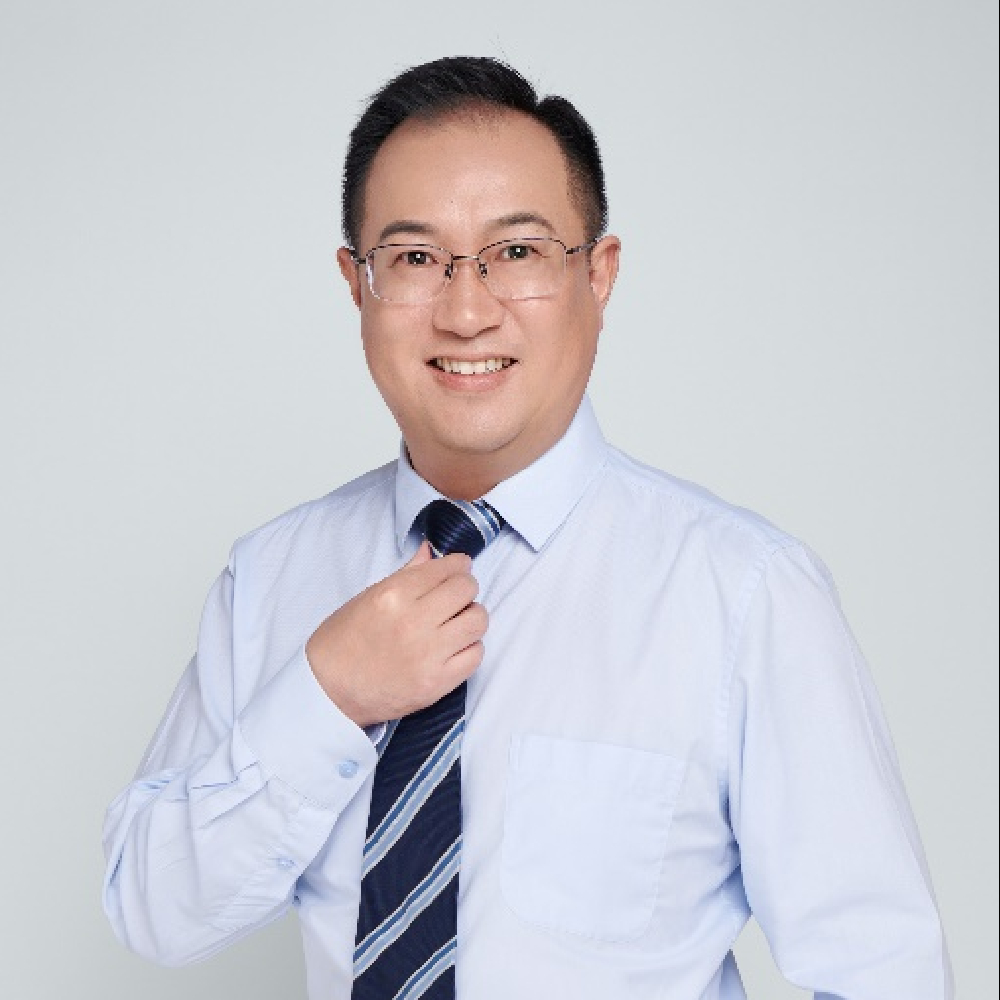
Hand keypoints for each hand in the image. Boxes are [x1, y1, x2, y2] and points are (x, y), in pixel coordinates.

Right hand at [305, 542, 486, 727]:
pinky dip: (469, 647)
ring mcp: (428, 654)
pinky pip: (475, 654)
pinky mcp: (437, 683)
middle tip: (456, 596)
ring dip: (471, 617)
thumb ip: (406, 574)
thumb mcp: (367, 598)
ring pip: (478, 621)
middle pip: (466, 590)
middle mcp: (413, 622)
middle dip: (465, 588)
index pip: (445, 569)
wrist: (328, 692)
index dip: (458, 565)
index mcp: (393, 595)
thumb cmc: (342, 643)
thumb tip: (430, 551)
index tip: (459, 568)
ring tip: (456, 622)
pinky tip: (453, 647)